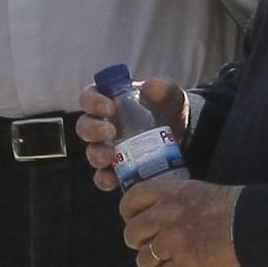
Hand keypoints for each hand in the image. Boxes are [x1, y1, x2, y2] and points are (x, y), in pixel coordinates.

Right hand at [78, 76, 189, 192]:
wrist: (183, 134)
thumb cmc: (168, 107)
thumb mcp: (170, 95)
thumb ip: (163, 88)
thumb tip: (152, 86)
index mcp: (108, 100)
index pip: (89, 97)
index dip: (93, 102)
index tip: (109, 108)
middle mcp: (102, 123)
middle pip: (85, 126)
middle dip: (93, 130)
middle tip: (110, 132)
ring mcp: (107, 147)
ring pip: (92, 151)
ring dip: (96, 155)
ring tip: (110, 157)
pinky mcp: (116, 168)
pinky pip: (102, 175)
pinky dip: (104, 179)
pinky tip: (112, 180)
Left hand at [120, 172, 241, 266]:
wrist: (250, 223)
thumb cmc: (229, 205)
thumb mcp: (196, 190)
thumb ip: (175, 199)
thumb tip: (163, 210)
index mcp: (167, 193)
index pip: (131, 200)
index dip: (128, 212)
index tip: (132, 219)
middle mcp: (164, 216)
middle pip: (132, 233)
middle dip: (136, 242)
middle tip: (146, 245)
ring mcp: (173, 242)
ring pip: (143, 259)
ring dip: (147, 264)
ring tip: (156, 266)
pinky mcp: (184, 264)